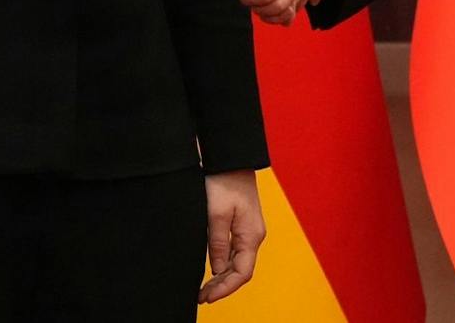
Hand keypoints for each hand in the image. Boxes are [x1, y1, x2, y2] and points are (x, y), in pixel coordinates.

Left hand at [199, 169, 263, 302]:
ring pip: (238, 262)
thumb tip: (218, 269)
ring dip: (222, 277)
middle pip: (241, 270)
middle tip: (201, 297)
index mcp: (251, 235)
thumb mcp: (216, 214)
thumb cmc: (224, 182)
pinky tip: (212, 270)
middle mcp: (254, 235)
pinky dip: (224, 265)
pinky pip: (235, 252)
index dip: (225, 289)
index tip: (207, 297)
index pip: (242, 273)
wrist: (231, 158)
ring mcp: (249, 230)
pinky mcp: (242, 224)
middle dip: (222, 286)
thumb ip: (218, 243)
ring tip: (203, 288)